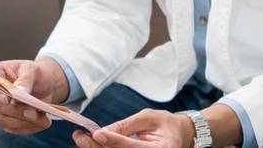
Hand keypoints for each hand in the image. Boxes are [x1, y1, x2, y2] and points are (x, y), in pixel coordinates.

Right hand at [0, 57, 68, 134]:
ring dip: (24, 122)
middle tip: (33, 112)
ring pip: (3, 120)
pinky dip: (28, 127)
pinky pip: (13, 128)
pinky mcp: (5, 121)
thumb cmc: (36, 73)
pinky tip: (42, 123)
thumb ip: (25, 80)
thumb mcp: (33, 70)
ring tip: (43, 119)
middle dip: (16, 110)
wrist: (45, 84)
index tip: (8, 99)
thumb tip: (19, 91)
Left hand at [71, 109, 194, 147]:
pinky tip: (94, 144)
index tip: (96, 133)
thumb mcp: (149, 117)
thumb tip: (103, 131)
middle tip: (80, 137)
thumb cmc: (166, 124)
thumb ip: (127, 126)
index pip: (132, 147)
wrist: (181, 136)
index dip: (114, 140)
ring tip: (83, 139)